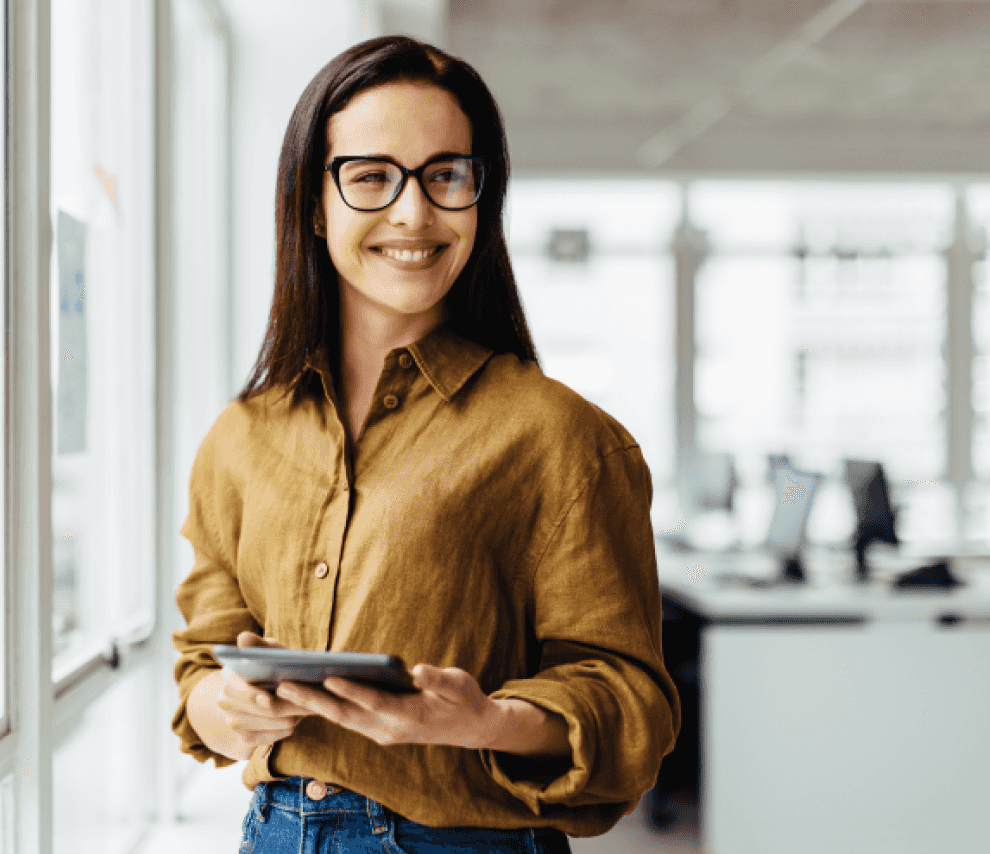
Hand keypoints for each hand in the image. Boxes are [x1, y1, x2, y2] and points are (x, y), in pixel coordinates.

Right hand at [210, 631, 312, 760]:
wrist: (267, 688)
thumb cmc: (272, 664)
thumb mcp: (268, 651)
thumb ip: (258, 646)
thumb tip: (243, 638)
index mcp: (229, 678)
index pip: (236, 689)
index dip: (251, 696)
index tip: (268, 699)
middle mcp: (225, 702)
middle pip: (257, 710)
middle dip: (283, 707)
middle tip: (305, 704)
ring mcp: (233, 722)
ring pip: (268, 724)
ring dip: (288, 716)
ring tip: (304, 707)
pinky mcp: (246, 737)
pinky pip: (270, 737)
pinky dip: (284, 728)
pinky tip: (293, 718)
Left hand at [275, 663, 503, 749]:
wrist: (471, 728)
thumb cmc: (464, 700)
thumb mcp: (459, 685)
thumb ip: (438, 680)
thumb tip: (419, 670)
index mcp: (409, 717)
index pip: (375, 702)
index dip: (352, 691)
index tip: (329, 678)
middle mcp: (390, 730)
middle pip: (346, 715)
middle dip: (315, 700)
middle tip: (285, 684)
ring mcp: (383, 733)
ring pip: (343, 719)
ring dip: (314, 705)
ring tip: (285, 687)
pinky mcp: (379, 730)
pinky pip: (348, 719)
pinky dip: (327, 708)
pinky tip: (308, 694)